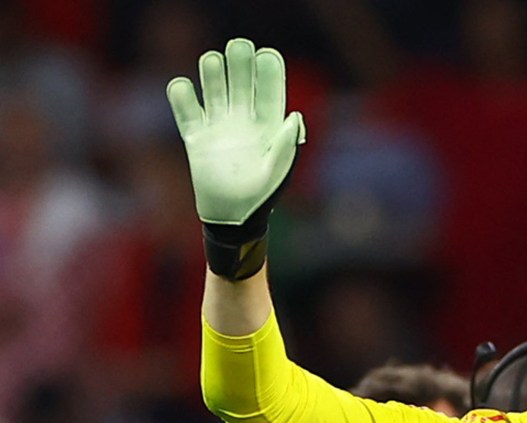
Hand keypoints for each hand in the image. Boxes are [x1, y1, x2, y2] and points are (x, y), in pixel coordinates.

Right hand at [166, 38, 305, 225]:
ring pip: (213, 87)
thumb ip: (285, 145)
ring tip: (213, 63)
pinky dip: (181, 95)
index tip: (266, 56)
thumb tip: (294, 115)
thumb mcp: (278, 172)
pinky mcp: (196, 137)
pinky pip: (185, 109)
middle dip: (240, 62)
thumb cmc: (261, 197)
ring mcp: (219, 127)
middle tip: (238, 47)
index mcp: (268, 125)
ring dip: (212, 71)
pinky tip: (184, 88)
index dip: (269, 71)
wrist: (232, 219)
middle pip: (240, 81)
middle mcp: (243, 120)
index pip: (269, 91)